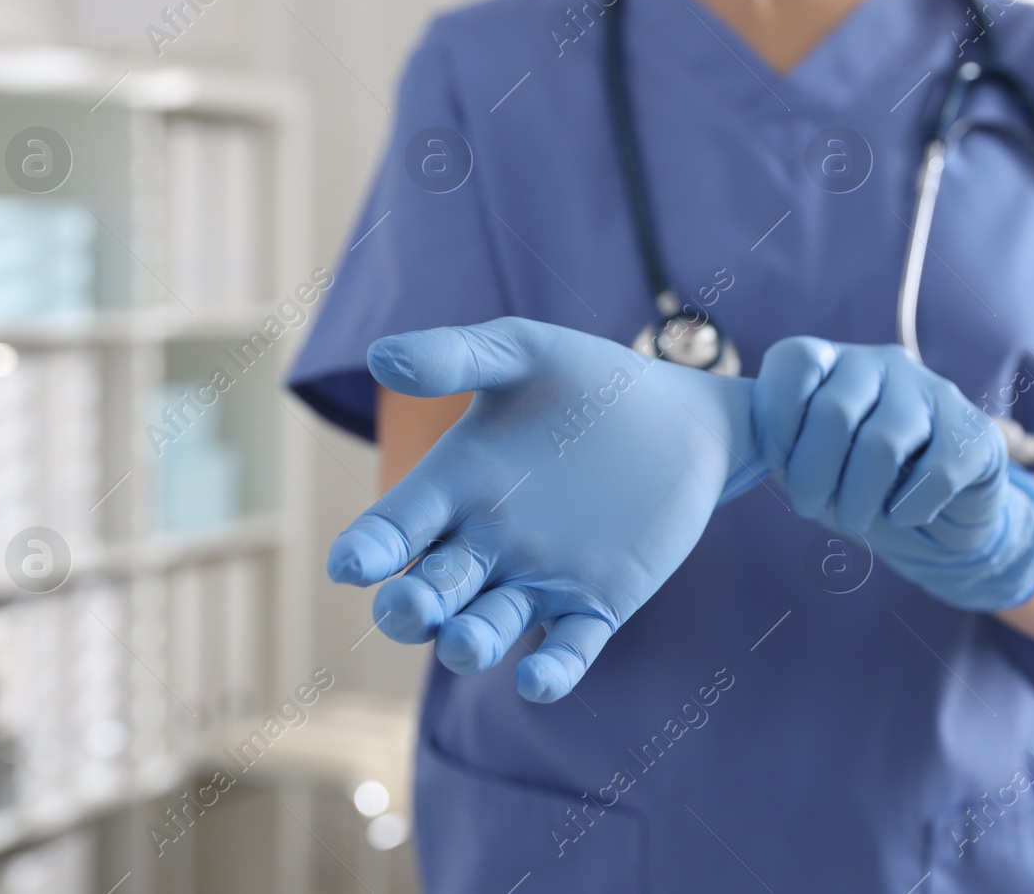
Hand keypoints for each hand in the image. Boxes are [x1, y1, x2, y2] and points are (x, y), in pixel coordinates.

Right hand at [328, 317, 765, 702]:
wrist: (681, 417)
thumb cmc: (589, 382)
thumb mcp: (525, 354)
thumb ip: (457, 356)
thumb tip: (380, 357)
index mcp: (453, 486)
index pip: (393, 527)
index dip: (368, 548)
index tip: (352, 563)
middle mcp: (483, 545)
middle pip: (427, 591)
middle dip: (410, 607)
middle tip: (409, 605)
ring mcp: (537, 581)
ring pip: (484, 630)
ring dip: (469, 644)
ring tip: (465, 642)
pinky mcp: (595, 606)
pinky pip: (565, 651)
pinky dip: (550, 673)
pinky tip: (538, 680)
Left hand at [753, 337, 1033, 610]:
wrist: (930, 522)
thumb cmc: (850, 485)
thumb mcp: (801, 461)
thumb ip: (773, 442)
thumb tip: (741, 444)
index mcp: (832, 360)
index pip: (794, 362)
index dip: (777, 421)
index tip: (776, 464)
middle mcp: (882, 363)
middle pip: (835, 411)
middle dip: (813, 475)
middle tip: (810, 507)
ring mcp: (934, 393)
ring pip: (884, 443)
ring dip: (858, 498)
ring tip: (854, 518)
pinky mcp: (975, 434)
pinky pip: (937, 471)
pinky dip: (910, 507)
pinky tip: (904, 515)